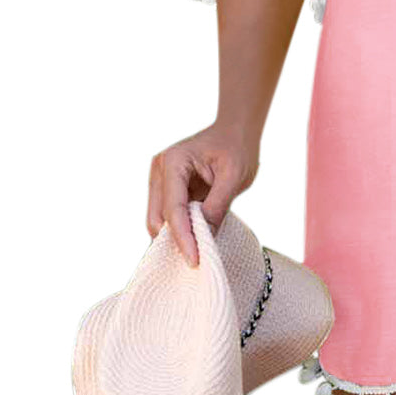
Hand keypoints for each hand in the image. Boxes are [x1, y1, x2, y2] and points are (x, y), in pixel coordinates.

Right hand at [146, 122, 260, 266]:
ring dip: (174, 238)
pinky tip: (191, 244)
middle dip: (174, 241)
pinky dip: (178, 231)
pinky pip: (168, 217)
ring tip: (196, 256)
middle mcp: (160, 170)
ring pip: (158, 221)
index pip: (173, 208)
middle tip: (196, 263)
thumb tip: (205, 238)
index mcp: (174, 161)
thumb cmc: (237, 147)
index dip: (182, 236)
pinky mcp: (167, 190)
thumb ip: (218, 206)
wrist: (236, 131)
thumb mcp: (234, 175)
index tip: (194, 260)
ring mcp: (160, 180)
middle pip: (157, 218)